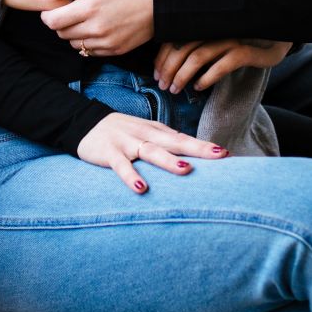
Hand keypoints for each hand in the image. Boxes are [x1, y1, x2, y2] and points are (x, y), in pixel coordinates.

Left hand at [40, 0, 153, 53]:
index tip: (52, 9)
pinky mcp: (115, 50)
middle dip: (60, 24)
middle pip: (62, 34)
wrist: (161, 3)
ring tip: (83, 20)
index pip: (53, 21)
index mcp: (89, 9)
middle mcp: (95, 29)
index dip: (48, 16)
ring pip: (75, 45)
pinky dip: (88, 43)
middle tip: (68, 12)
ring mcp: (106, 42)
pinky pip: (91, 51)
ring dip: (73, 34)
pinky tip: (96, 29)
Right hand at [77, 112, 228, 192]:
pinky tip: (141, 188)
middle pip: (175, 142)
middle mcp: (146, 134)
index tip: (226, 154)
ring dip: (168, 161)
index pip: (184, 139)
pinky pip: (122, 166)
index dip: (204, 146)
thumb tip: (192, 156)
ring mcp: (128, 142)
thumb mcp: (145, 133)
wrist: (85, 122)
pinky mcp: (110, 152)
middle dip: (198, 148)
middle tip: (219, 155)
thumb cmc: (122, 132)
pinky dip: (131, 176)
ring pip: (151, 151)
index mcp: (157, 131)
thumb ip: (166, 143)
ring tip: (186, 170)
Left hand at [153, 39, 292, 93]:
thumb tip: (170, 66)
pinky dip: (207, 77)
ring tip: (175, 90)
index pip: (175, 39)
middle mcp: (214, 30)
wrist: (276, 37)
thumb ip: (198, 46)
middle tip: (162, 86)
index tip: (155, 74)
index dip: (162, 58)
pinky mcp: (245, 51)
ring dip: (183, 75)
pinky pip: (223, 64)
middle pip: (182, 48)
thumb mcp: (217, 41)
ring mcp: (229, 39)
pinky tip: (199, 87)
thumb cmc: (241, 41)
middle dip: (168, 69)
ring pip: (198, 55)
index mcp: (203, 25)